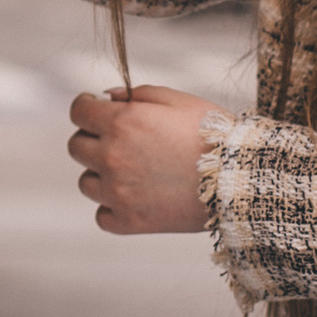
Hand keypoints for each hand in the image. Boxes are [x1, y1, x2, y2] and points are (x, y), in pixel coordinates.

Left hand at [66, 85, 219, 234]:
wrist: (239, 179)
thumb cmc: (212, 134)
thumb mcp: (176, 100)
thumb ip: (136, 94)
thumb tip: (106, 97)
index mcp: (121, 123)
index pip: (77, 111)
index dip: (87, 108)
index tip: (96, 111)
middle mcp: (112, 157)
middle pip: (76, 147)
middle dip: (93, 140)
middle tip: (122, 142)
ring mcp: (118, 193)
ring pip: (86, 182)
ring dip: (102, 175)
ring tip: (135, 172)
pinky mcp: (129, 222)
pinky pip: (101, 215)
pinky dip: (113, 208)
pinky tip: (136, 197)